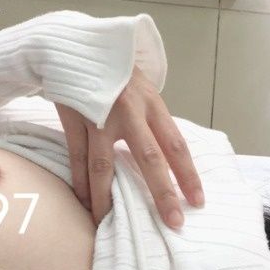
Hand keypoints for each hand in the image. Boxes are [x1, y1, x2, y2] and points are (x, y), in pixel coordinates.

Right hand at [57, 67, 203, 228]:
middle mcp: (128, 112)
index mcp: (150, 103)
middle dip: (162, 194)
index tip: (197, 201)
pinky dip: (81, 183)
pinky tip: (85, 202)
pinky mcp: (74, 121)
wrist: (72, 46)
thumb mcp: (141, 88)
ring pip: (104, 166)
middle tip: (173, 222)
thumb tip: (164, 154)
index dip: (188, 174)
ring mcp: (98, 118)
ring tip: (110, 223)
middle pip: (149, 159)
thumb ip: (151, 118)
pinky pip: (78, 159)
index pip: (175, 144)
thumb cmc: (112, 71)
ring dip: (107, 198)